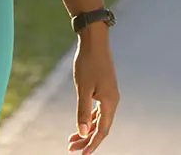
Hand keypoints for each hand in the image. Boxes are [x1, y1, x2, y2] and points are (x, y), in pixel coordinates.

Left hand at [68, 26, 119, 153]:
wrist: (94, 39)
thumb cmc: (88, 62)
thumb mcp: (83, 88)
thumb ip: (83, 111)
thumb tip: (83, 133)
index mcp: (109, 103)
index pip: (102, 131)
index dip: (92, 144)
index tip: (81, 154)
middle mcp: (112, 100)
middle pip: (101, 126)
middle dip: (86, 138)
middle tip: (71, 147)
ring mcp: (109, 93)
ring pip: (99, 118)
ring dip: (87, 128)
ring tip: (72, 137)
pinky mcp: (104, 87)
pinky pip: (99, 109)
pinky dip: (90, 117)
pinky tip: (83, 121)